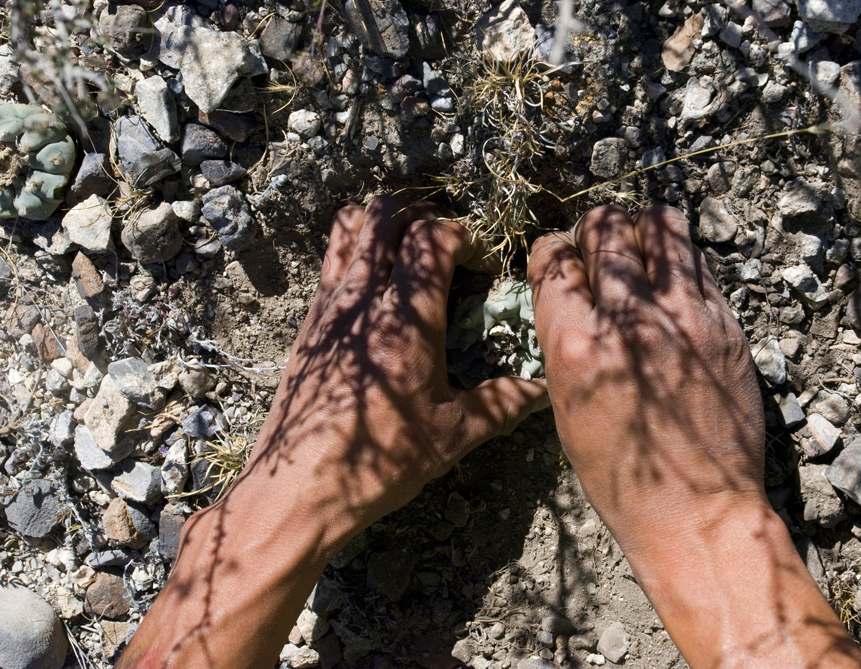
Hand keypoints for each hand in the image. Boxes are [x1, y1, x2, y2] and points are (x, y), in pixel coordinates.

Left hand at [119, 196, 547, 668]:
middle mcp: (365, 296)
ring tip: (403, 257)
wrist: (298, 488)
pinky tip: (373, 296)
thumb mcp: (453, 434)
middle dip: (417, 218)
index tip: (478, 265)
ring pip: (348, 229)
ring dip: (378, 227)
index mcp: (408, 315)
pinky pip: (330, 263)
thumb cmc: (382, 460)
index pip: (431, 237)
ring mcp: (329, 305)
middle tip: (441, 252)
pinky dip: (353, 255)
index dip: (460, 237)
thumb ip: (503, 403)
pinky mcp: (308, 323)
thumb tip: (544, 390)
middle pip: (383, 216)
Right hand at [528, 205, 764, 544]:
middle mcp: (630, 319)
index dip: (551, 252)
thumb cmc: (621, 474)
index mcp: (577, 345)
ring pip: (660, 224)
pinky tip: (671, 282)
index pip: (555, 258)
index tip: (557, 260)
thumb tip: (568, 292)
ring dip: (640, 229)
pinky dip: (677, 260)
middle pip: (605, 227)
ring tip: (639, 250)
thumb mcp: (567, 407)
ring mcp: (685, 316)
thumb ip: (565, 339)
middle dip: (592, 230)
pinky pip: (697, 260)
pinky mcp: (724, 323)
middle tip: (596, 249)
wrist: (697, 510)